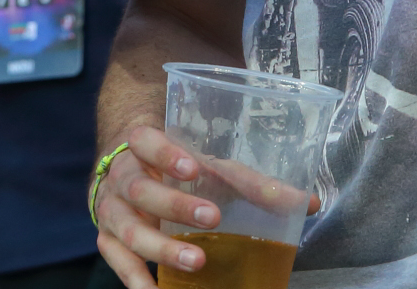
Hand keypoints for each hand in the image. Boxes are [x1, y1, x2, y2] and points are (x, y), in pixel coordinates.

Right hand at [96, 126, 314, 288]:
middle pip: (139, 189)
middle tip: (211, 218)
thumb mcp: (210, 165)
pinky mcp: (109, 239)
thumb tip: (307, 205)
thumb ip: (252, 183)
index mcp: (142, 146)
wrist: (130, 166)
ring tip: (196, 262)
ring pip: (128, 228)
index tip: (193, 169)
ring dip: (161, 248)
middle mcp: (121, 176)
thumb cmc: (178, 168)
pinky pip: (118, 261)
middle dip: (174, 206)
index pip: (146, 141)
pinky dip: (137, 280)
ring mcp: (111, 210)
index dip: (165, 153)